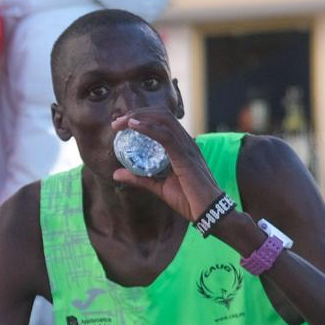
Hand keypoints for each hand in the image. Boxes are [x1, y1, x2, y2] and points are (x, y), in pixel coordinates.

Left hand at [108, 110, 222, 222]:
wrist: (209, 212)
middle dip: (137, 113)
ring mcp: (187, 146)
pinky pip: (165, 136)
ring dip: (139, 117)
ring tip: (120, 123)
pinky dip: (148, 128)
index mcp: (181, 146)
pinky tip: (133, 126)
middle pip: (161, 114)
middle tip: (116, 123)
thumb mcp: (158, 187)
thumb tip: (115, 173)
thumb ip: (139, 178)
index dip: (141, 117)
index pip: (162, 121)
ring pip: (163, 119)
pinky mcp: (185, 156)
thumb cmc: (189, 201)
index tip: (121, 124)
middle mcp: (185, 141)